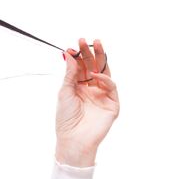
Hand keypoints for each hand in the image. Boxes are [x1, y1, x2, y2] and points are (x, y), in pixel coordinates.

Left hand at [55, 38, 119, 166]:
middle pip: (93, 66)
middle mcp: (91, 89)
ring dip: (101, 58)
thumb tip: (69, 54)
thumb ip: (70, 73)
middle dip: (91, 53)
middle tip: (86, 40)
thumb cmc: (66, 117)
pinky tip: (95, 74)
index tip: (73, 46)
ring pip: (104, 72)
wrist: (73, 138)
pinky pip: (111, 86)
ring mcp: (102, 95)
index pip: (81, 67)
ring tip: (95, 45)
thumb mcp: (65, 91)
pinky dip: (104, 78)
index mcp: (78, 86)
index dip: (78, 56)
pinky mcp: (112, 103)